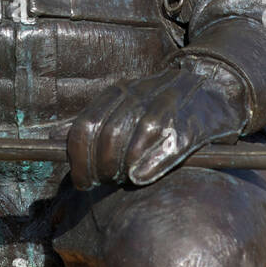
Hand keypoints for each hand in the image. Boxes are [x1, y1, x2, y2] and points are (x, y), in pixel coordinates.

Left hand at [67, 57, 249, 189]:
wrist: (216, 84)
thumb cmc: (164, 102)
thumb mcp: (125, 104)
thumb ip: (92, 120)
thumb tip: (50, 139)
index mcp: (120, 91)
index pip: (86, 127)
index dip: (78, 159)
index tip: (81, 180)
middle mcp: (141, 95)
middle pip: (107, 136)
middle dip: (100, 167)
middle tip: (104, 183)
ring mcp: (167, 107)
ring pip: (135, 139)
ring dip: (123, 166)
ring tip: (124, 180)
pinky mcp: (193, 123)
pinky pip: (168, 143)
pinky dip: (152, 163)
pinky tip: (141, 177)